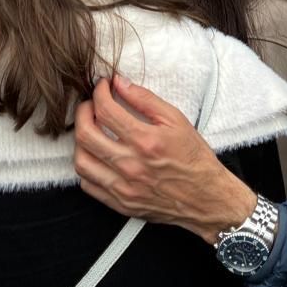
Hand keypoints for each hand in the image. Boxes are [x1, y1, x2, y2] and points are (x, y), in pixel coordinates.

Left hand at [73, 75, 255, 244]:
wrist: (206, 198)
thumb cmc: (194, 157)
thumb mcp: (176, 120)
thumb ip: (145, 99)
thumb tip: (119, 83)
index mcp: (145, 140)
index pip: (105, 110)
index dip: (99, 92)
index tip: (102, 86)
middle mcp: (131, 165)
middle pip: (85, 134)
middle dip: (82, 112)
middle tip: (90, 105)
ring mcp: (123, 187)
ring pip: (81, 161)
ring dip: (80, 141)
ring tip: (90, 130)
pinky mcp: (120, 204)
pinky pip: (88, 185)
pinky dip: (86, 167)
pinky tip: (96, 156)